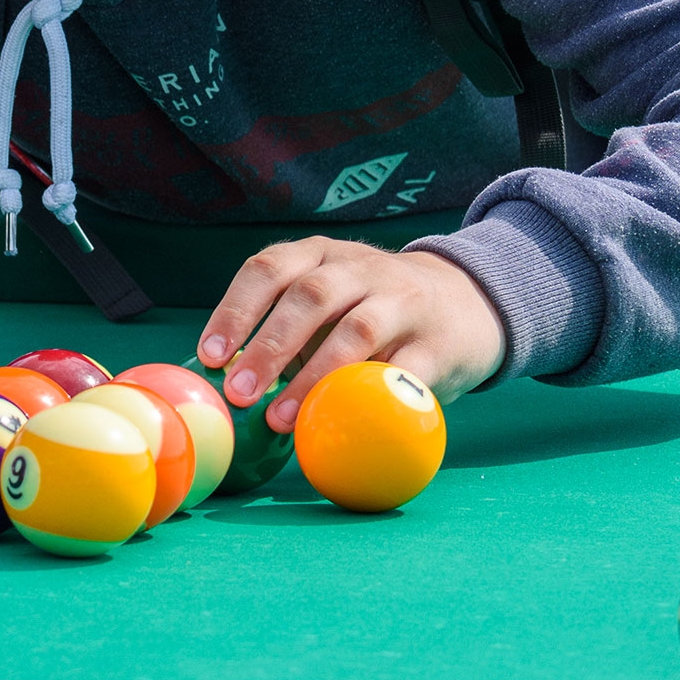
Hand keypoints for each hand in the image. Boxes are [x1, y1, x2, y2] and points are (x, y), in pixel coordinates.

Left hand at [196, 238, 505, 433]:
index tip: (211, 357)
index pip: (269, 268)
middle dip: (269, 345)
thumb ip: (284, 330)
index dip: (235, 311)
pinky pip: (403, 371)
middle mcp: (360, 269)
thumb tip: (225, 383)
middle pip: (310, 296)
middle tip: (240, 393)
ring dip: (313, 377)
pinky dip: (369, 397)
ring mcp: (403, 302)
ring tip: (281, 420)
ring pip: (355, 330)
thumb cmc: (372, 311)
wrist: (467, 303)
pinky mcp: (436, 343)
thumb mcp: (329, 301)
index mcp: (321, 255)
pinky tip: (344, 423)